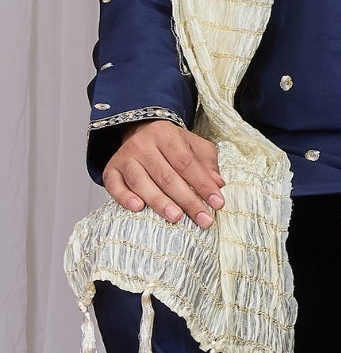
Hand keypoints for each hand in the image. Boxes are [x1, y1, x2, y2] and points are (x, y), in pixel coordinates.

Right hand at [103, 119, 222, 226]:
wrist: (138, 132)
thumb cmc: (171, 144)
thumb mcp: (193, 145)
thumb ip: (207, 162)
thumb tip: (218, 183)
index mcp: (167, 135)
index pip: (187, 163)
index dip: (203, 184)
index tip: (218, 203)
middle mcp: (143, 144)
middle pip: (167, 176)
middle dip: (187, 200)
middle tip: (203, 219)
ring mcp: (125, 157)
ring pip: (141, 181)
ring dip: (159, 202)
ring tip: (176, 217)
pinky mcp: (110, 170)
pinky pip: (114, 185)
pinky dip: (124, 197)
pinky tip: (138, 208)